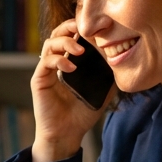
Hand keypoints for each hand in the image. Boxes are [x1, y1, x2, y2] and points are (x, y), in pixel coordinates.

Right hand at [31, 19, 113, 161]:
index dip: (81, 28)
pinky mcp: (39, 80)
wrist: (67, 134)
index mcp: (69, 62)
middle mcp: (56, 63)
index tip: (96, 27)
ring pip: (50, 43)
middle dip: (70, 27)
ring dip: (65, 42)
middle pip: (58, 34)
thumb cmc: (82, 114)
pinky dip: (58, 60)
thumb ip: (109, 73)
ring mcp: (46, 71)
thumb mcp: (102, 90)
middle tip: (84, 29)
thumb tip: (122, 57)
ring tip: (80, 50)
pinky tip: (71, 67)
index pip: (71, 36)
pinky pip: (45, 62)